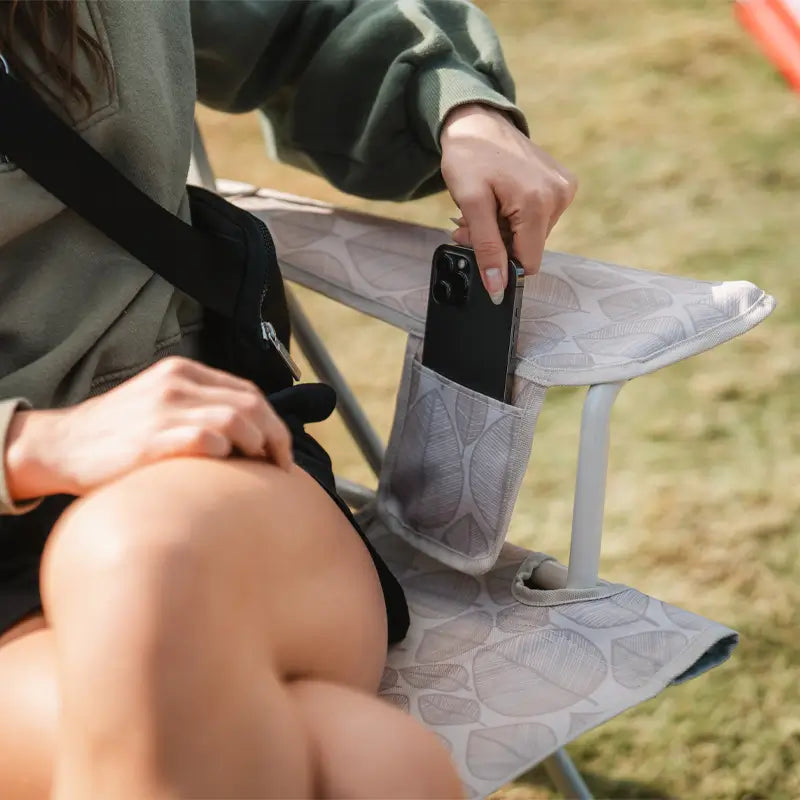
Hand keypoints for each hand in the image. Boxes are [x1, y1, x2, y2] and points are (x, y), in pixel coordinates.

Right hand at [5, 357, 292, 498]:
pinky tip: (224, 466)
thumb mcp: (159, 401)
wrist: (61, 445)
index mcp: (183, 372)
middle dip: (275, 436)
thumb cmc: (116, 432)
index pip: (248, 391)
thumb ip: (198, 405)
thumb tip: (247, 430)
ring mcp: (164, 410)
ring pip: (236, 420)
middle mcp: (177, 384)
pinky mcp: (152, 438)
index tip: (280, 448)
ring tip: (258, 468)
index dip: (273, 421)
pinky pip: (207, 440)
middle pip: (250, 404)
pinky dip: (225, 452)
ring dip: (257, 446)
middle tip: (280, 464)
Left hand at [440, 103, 577, 302]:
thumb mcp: (470, 204)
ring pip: (532, 236)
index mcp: (538, 202)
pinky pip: (538, 218)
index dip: (501, 264)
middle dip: (498, 243)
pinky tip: (500, 199)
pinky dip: (515, 217)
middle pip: (528, 249)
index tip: (475, 243)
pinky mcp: (563, 184)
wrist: (477, 120)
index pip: (527, 263)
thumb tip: (497, 287)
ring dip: (503, 230)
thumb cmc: (469, 155)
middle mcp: (559, 196)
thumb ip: (486, 248)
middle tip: (470, 223)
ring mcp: (564, 189)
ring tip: (484, 207)